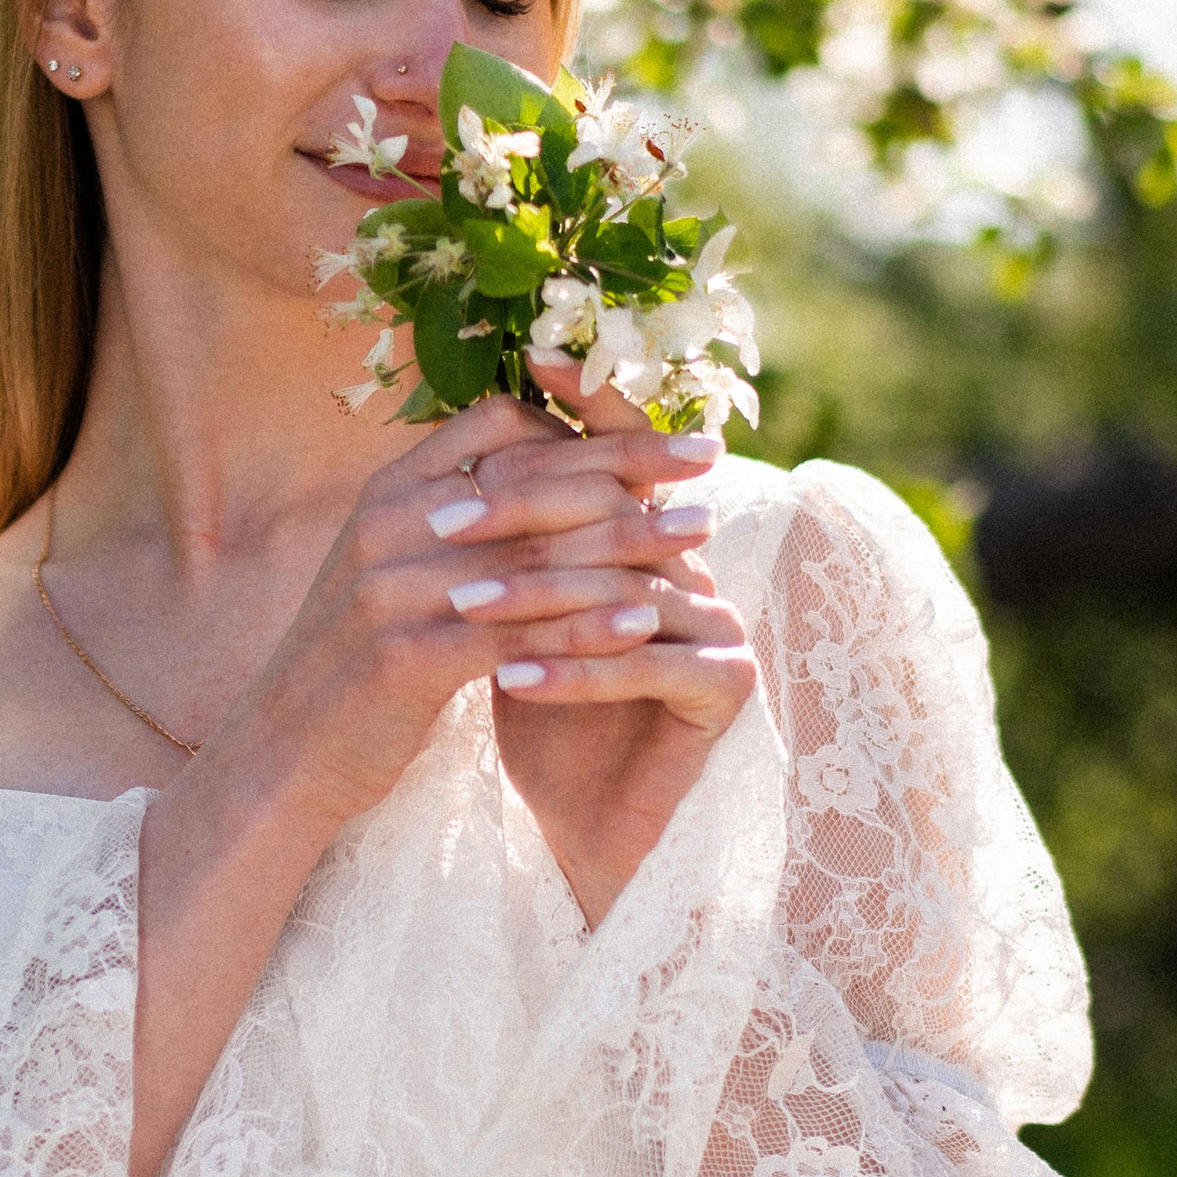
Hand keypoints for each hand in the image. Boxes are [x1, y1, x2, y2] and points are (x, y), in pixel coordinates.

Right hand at [189, 387, 732, 852]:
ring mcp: (388, 589)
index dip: (586, 421)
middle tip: (708, 464)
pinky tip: (646, 621)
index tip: (653, 430)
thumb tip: (550, 464)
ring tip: (698, 534)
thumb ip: (461, 516)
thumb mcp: (400, 568)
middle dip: (628, 465)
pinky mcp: (403, 658)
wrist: (283, 754)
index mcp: (389, 490)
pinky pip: (515, 632)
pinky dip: (586, 624)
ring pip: (531, 552)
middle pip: (529, 476)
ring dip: (626, 539)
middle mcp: (385, 524)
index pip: (500, 422)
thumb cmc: (362, 661)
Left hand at [484, 361, 758, 923]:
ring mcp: (721, 625)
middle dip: (529, 513)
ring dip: (538, 599)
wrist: (578, 819)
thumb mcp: (511, 612)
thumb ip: (507, 538)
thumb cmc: (539, 709)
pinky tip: (510, 679)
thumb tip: (454, 450)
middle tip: (447, 523)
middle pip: (619, 514)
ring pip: (627, 592)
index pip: (623, 451)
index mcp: (649, 536)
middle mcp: (694, 569)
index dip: (584, 401)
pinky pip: (647, 668)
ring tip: (461, 609)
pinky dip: (574, 673)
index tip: (526, 358)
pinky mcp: (729, 688)